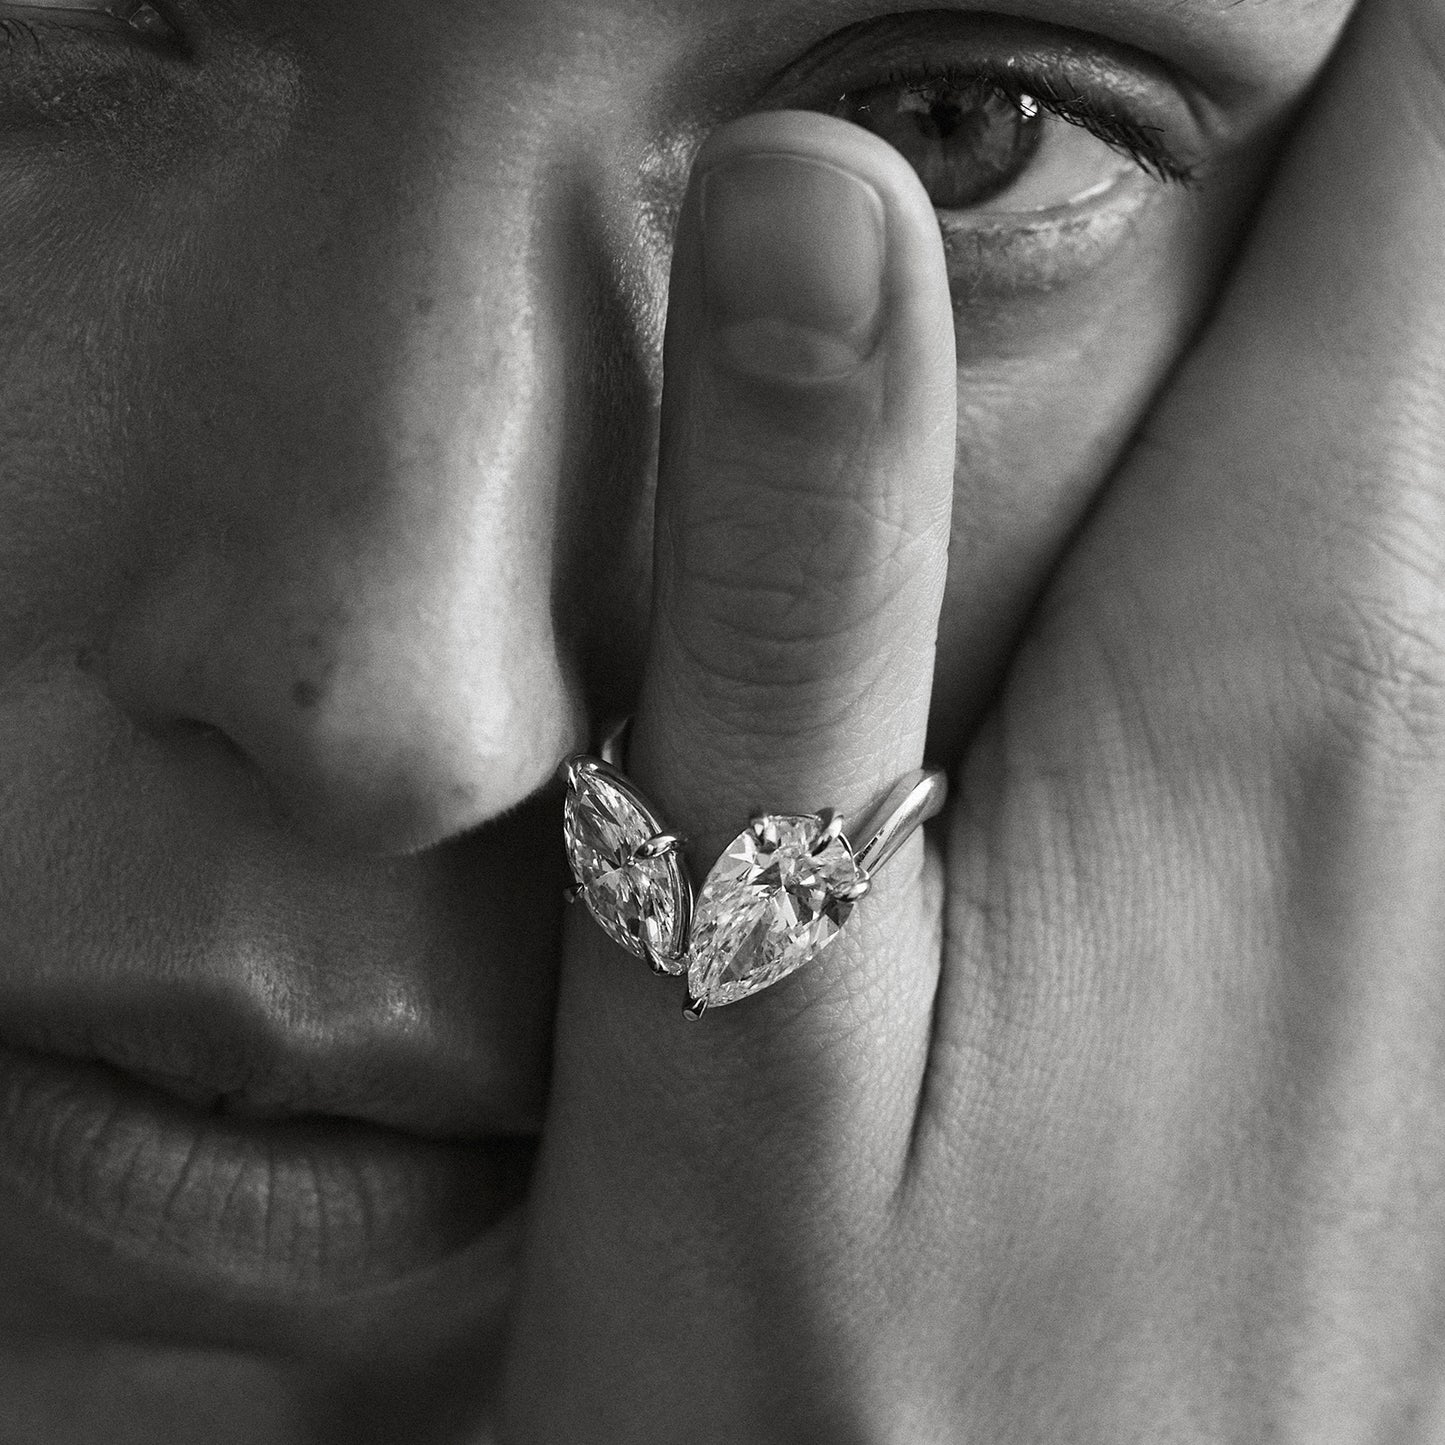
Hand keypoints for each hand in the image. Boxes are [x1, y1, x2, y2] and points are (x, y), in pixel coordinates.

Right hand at [501, 0, 1444, 1432]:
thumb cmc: (837, 1384)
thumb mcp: (742, 981)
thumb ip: (785, 583)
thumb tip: (802, 197)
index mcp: (1272, 692)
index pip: (1429, 194)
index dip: (1373, 32)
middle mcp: (1436, 758)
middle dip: (1386, 136)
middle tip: (1264, 68)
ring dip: (1395, 309)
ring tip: (1288, 218)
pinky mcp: (1430, 1003)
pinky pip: (1437, 662)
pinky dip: (1377, 516)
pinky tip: (1267, 517)